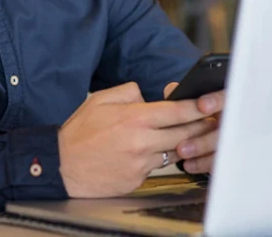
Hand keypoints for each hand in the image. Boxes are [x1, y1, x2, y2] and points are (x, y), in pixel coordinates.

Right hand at [58, 82, 214, 197]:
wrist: (62, 166)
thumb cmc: (79, 133)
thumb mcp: (100, 99)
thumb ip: (128, 92)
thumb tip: (147, 95)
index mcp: (135, 119)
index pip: (178, 112)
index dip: (198, 107)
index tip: (209, 103)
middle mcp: (142, 142)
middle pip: (185, 134)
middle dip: (199, 127)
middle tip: (208, 121)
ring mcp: (141, 164)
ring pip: (173, 152)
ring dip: (179, 144)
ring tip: (179, 135)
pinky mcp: (138, 180)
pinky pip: (156, 167)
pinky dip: (157, 159)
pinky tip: (148, 153)